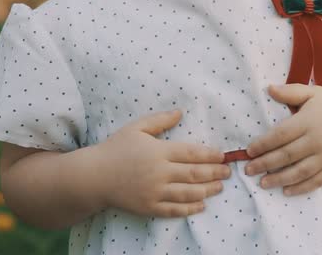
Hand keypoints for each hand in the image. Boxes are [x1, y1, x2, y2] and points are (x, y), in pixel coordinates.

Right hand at [96, 111, 230, 217]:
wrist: (93, 176)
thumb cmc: (115, 149)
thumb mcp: (136, 128)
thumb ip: (160, 120)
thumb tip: (181, 112)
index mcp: (159, 152)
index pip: (192, 153)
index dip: (210, 155)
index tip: (222, 156)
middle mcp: (159, 173)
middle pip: (194, 174)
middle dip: (214, 173)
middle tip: (228, 172)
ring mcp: (154, 192)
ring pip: (188, 193)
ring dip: (207, 190)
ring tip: (219, 188)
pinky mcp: (148, 207)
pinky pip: (173, 210)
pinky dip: (189, 209)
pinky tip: (201, 206)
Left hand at [244, 85, 321, 195]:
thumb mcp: (313, 93)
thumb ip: (291, 92)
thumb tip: (268, 88)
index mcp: (309, 120)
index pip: (281, 134)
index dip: (263, 144)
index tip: (249, 151)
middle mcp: (318, 139)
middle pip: (287, 155)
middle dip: (265, 163)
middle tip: (248, 170)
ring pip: (300, 171)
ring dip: (279, 179)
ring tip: (263, 183)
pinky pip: (316, 181)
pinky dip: (301, 188)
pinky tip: (286, 191)